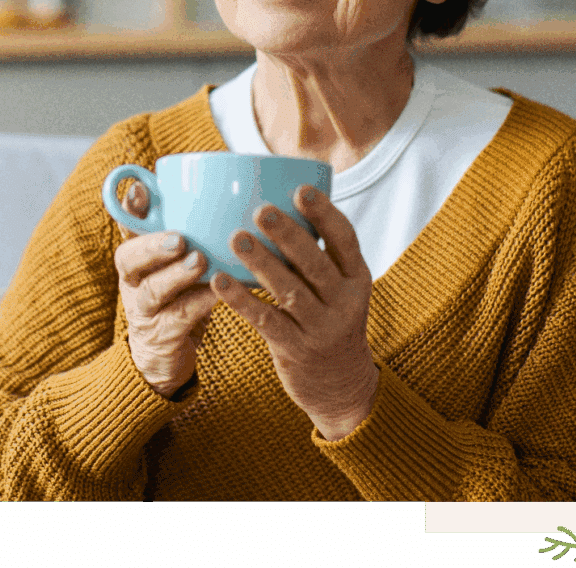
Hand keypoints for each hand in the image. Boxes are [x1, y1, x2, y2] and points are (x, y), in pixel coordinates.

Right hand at [114, 182, 219, 398]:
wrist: (165, 359)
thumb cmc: (178, 298)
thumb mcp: (178, 264)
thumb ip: (191, 235)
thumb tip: (224, 193)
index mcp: (137, 258)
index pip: (127, 228)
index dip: (130, 209)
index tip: (141, 189)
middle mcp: (133, 282)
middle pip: (128, 258)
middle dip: (152, 245)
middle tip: (179, 237)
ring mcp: (143, 311)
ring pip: (152, 290)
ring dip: (176, 274)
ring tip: (199, 261)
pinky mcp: (161, 337)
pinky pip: (178, 319)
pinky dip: (199, 304)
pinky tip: (218, 294)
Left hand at [210, 186, 378, 440]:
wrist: (341, 385)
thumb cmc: (330, 319)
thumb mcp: (340, 288)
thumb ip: (318, 254)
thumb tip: (281, 201)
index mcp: (357, 278)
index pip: (345, 240)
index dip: (325, 214)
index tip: (301, 189)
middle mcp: (344, 302)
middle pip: (315, 264)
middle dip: (289, 235)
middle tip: (262, 210)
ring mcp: (321, 328)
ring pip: (289, 291)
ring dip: (261, 263)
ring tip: (236, 238)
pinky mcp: (295, 350)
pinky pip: (265, 321)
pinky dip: (241, 300)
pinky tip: (219, 281)